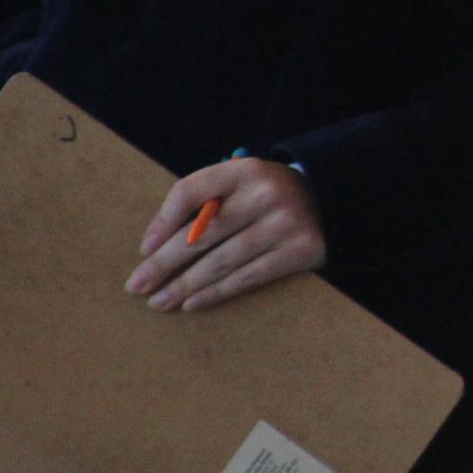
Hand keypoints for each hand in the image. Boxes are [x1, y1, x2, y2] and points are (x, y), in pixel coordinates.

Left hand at [126, 154, 326, 312]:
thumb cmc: (270, 197)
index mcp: (244, 170)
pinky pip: (248, 277)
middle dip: (164, 263)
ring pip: (222, 261)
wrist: (335, 201)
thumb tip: (156, 244)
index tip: (144, 249)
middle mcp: (265, 193)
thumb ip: (207, 201)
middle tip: (137, 285)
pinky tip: (192, 303)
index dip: (162, 221)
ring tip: (159, 301)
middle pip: (201, 233)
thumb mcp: (243, 183)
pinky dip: (216, 293)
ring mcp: (285, 223)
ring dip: (184, 285)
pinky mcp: (301, 251)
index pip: (191, 191)